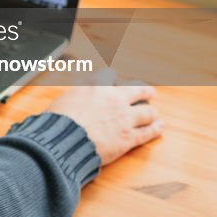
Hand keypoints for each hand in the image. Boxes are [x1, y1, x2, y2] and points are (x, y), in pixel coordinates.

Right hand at [45, 69, 162, 165]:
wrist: (64, 140)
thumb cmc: (57, 122)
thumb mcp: (61, 102)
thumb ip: (74, 99)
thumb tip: (71, 103)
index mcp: (95, 87)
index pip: (109, 75)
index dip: (112, 78)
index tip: (114, 80)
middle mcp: (113, 99)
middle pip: (137, 89)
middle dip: (144, 90)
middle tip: (148, 93)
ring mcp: (124, 118)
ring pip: (147, 112)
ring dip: (152, 113)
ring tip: (155, 114)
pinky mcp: (128, 137)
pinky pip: (147, 132)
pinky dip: (155, 129)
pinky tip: (159, 128)